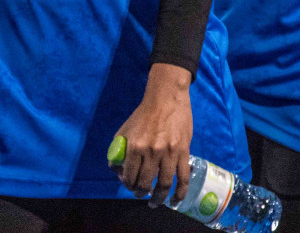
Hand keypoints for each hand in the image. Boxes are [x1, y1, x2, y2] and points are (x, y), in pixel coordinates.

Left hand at [114, 63, 193, 206]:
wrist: (166, 98)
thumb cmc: (143, 114)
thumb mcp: (125, 130)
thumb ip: (118, 149)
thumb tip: (116, 169)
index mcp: (135, 146)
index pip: (129, 176)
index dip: (128, 185)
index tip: (130, 186)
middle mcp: (152, 152)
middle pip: (146, 183)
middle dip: (141, 193)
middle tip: (141, 195)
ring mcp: (169, 153)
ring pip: (164, 184)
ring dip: (159, 198)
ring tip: (155, 202)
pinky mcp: (184, 152)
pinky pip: (183, 179)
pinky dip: (180, 193)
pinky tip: (175, 201)